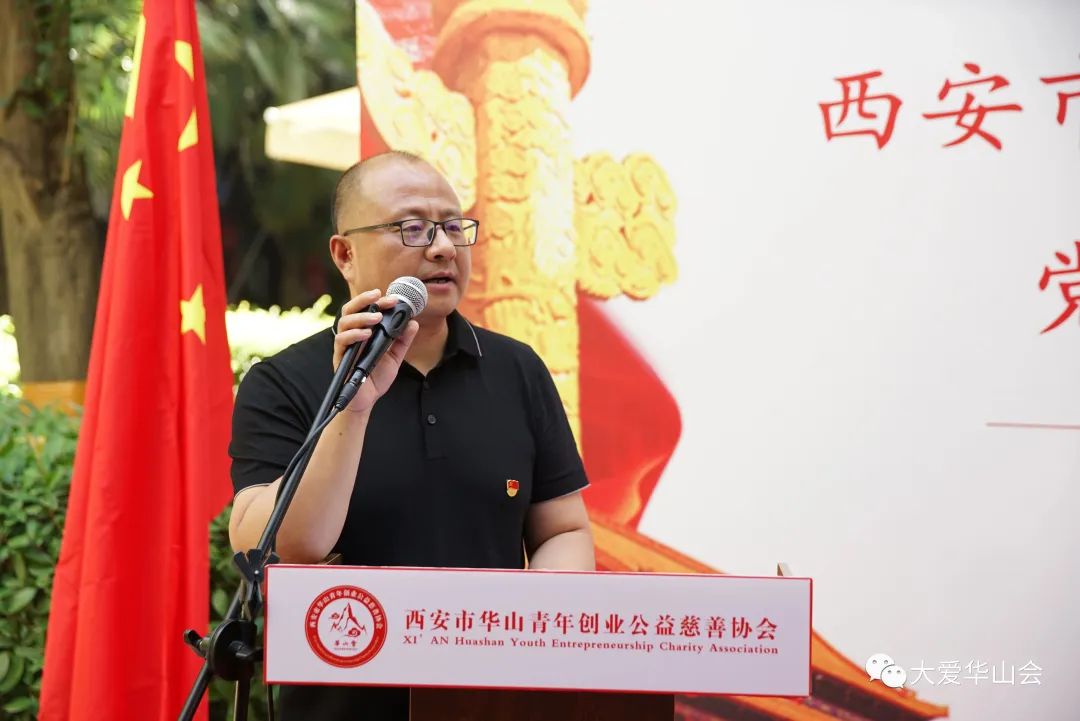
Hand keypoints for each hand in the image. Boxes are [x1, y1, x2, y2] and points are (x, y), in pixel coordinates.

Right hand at [334, 289, 418, 413]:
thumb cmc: (376, 377)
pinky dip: (354, 334)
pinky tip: (367, 334)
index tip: (392, 298)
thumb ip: (402, 340)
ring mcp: (345, 346)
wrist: (366, 400)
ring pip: (344, 322)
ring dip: (361, 317)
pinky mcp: (340, 358)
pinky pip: (342, 341)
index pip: (366, 309)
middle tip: (379, 296)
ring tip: (377, 317)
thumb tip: (413, 322)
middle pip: (350, 309)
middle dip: (364, 299)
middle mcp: (352, 335)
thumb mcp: (395, 357)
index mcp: (363, 332)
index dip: (377, 301)